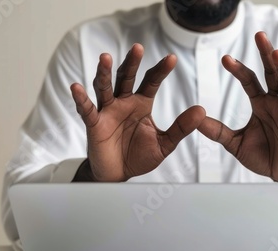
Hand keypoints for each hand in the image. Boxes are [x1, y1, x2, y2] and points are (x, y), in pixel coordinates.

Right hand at [71, 44, 204, 181]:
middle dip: (132, 63)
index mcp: (141, 104)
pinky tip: (76, 87)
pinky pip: (86, 110)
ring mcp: (107, 111)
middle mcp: (123, 102)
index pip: (151, 82)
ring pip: (105, 87)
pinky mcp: (94, 124)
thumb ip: (181, 127)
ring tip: (106, 58)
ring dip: (104, 73)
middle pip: (126, 77)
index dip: (160, 70)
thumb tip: (201, 110)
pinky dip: (81, 99)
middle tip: (138, 48)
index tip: (172, 59)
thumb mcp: (165, 143)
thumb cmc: (139, 156)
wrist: (119, 175)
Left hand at [198, 32, 277, 181]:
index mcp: (260, 103)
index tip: (225, 58)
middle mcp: (275, 102)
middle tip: (259, 35)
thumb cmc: (262, 155)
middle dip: (266, 54)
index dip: (239, 68)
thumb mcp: (234, 143)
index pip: (250, 80)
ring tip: (276, 52)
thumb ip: (217, 131)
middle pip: (271, 73)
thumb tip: (195, 119)